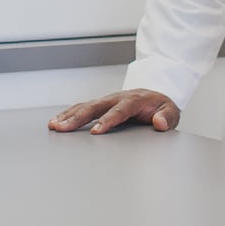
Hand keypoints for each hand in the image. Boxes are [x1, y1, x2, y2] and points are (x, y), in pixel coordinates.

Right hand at [48, 89, 180, 134]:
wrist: (155, 94)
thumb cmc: (161, 106)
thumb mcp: (171, 111)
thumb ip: (167, 117)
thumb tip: (159, 122)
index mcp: (134, 100)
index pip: (119, 111)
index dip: (108, 120)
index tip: (97, 131)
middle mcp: (117, 98)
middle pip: (95, 107)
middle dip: (78, 118)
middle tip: (63, 128)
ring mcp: (107, 100)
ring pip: (85, 106)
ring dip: (68, 116)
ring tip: (54, 126)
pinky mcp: (100, 104)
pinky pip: (82, 107)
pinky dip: (68, 114)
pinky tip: (56, 122)